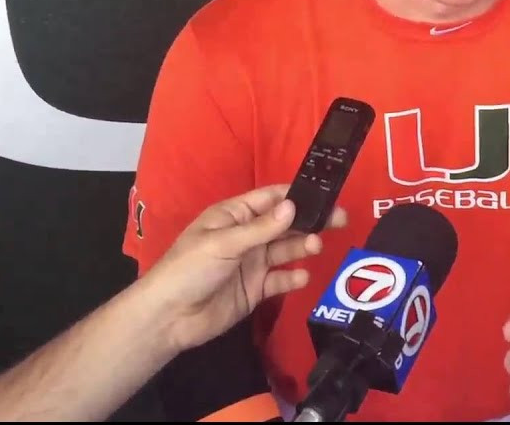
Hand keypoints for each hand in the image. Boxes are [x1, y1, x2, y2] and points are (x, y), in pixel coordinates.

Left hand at [141, 184, 346, 353]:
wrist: (170, 317)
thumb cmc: (189, 269)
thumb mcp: (224, 243)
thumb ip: (261, 228)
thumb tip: (292, 205)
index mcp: (233, 216)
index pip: (270, 199)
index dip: (296, 195)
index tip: (325, 193)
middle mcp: (246, 236)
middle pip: (284, 224)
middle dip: (310, 220)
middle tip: (339, 219)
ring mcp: (252, 263)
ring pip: (285, 250)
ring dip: (301, 246)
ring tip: (316, 247)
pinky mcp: (255, 290)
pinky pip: (280, 279)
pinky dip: (292, 277)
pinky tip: (301, 276)